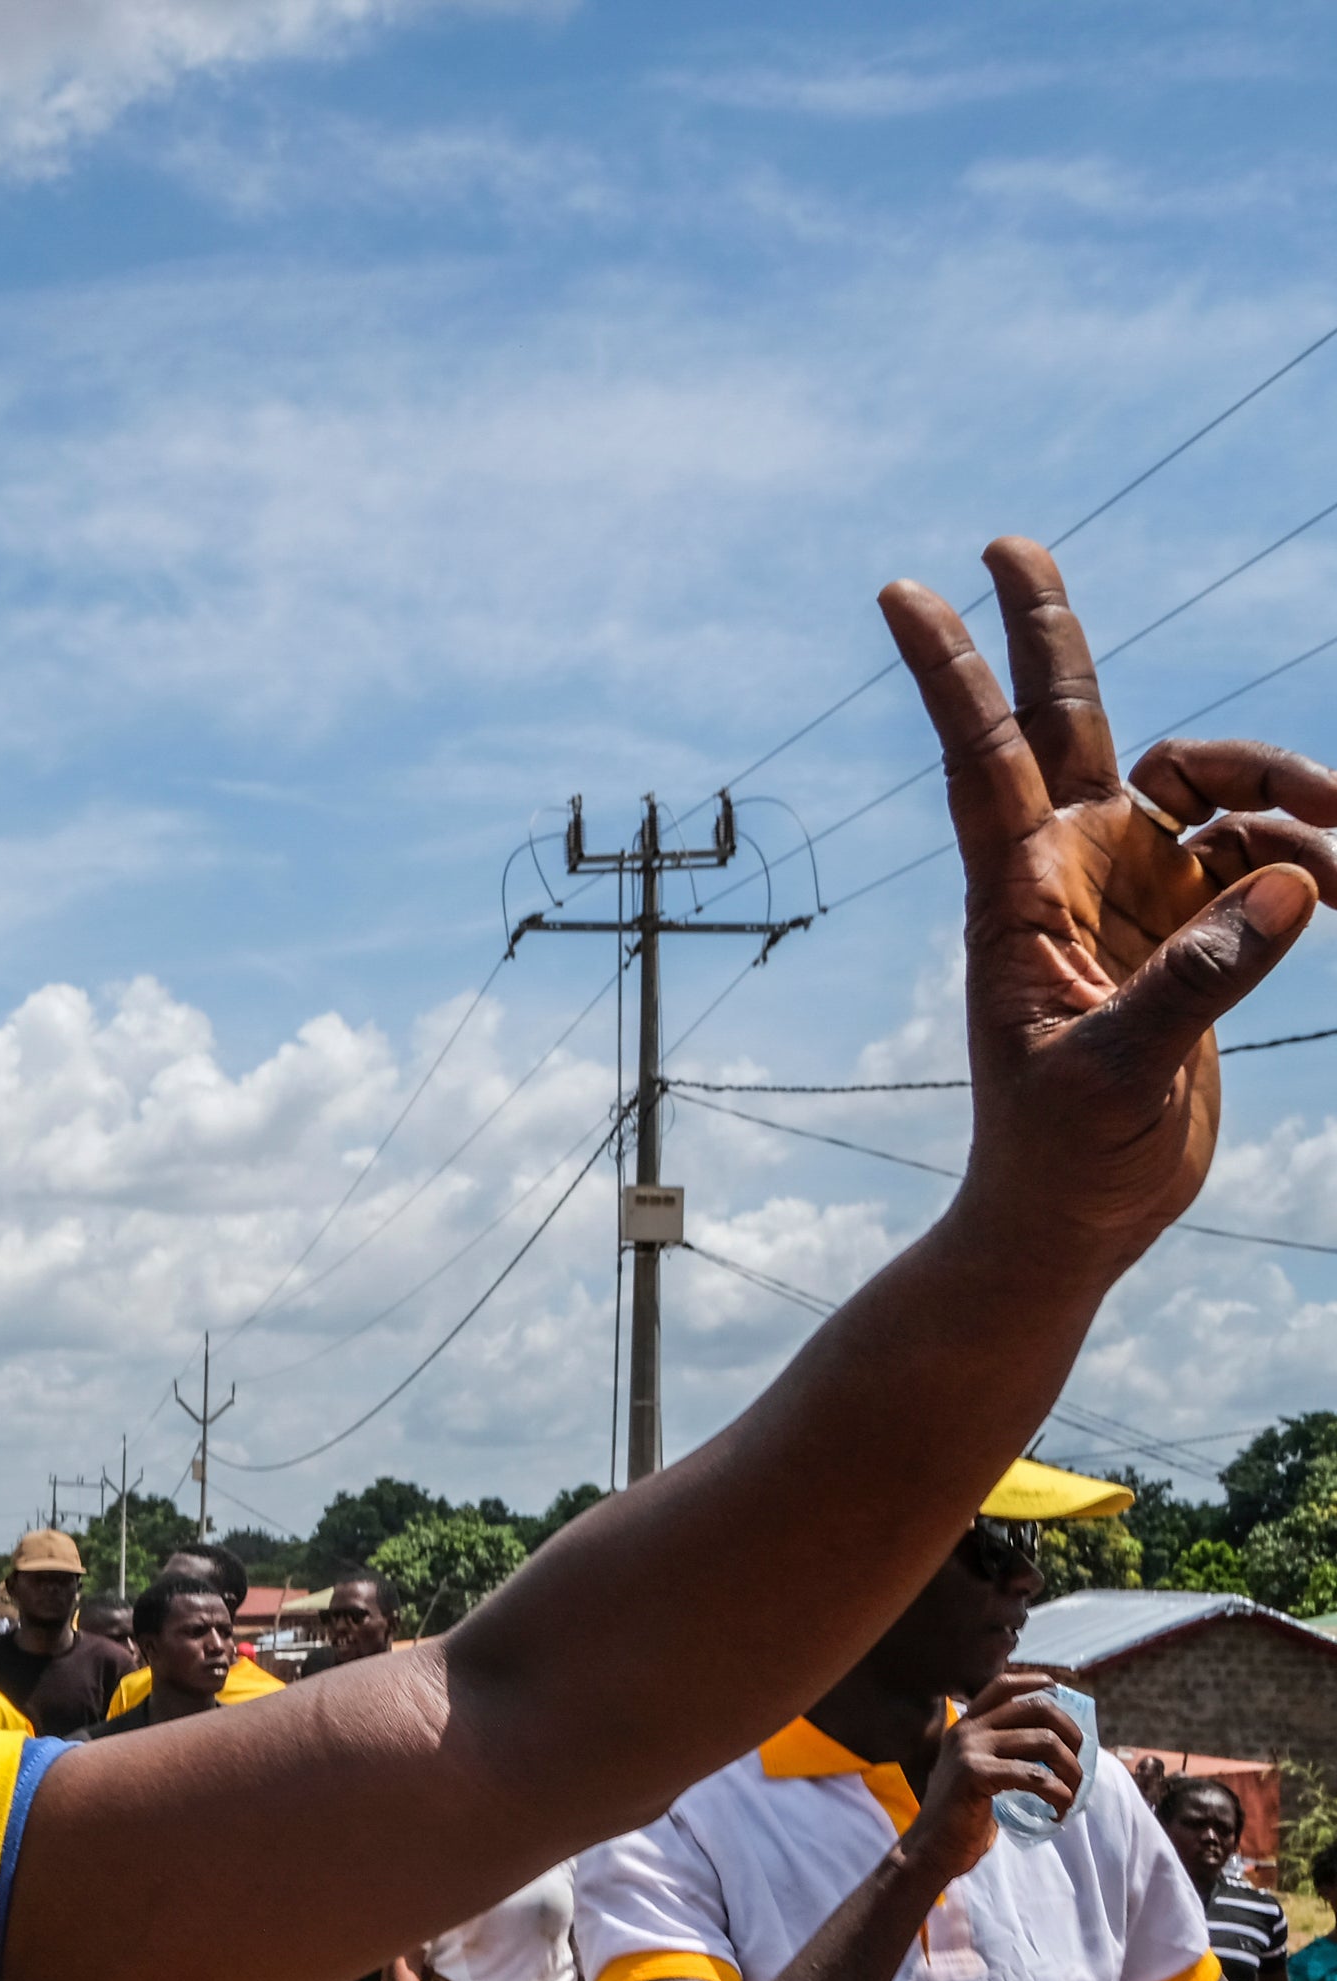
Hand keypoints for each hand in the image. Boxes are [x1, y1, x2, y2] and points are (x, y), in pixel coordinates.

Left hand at [884, 542, 1336, 1271]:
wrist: (1077, 1219)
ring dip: (1279, 783)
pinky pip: (1261, 852)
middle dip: (1046, 632)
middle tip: (1011, 546)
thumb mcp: (1115, 1079)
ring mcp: (1130, 893)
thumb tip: (1283, 887)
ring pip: (1204, 784)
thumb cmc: (1061, 1158)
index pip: (983, 755)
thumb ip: (1198, 984)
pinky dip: (1311, 850)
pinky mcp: (1189, 929)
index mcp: (1018, 895)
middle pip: (1066, 721)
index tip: (900, 591)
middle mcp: (1068, 873)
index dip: (949, 671)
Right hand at [896, 1673, 1082, 1888]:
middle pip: (1036, 1709)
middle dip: (1071, 1736)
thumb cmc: (961, 1815)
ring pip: (1045, 1742)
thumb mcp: (977, 1771)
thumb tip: (1053, 1745)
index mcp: (965, 1726)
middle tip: (1076, 1768)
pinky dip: (1059, 1795)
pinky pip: (1037, 1776)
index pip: (1002, 1686)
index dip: (1033, 1682)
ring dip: (1072, 1772)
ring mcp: (969, 1751)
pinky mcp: (975, 1775)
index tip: (1056, 1688)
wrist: (931, 1847)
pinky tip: (1057, 1812)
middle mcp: (966, 1731)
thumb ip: (1001, 1752)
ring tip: (1070, 1796)